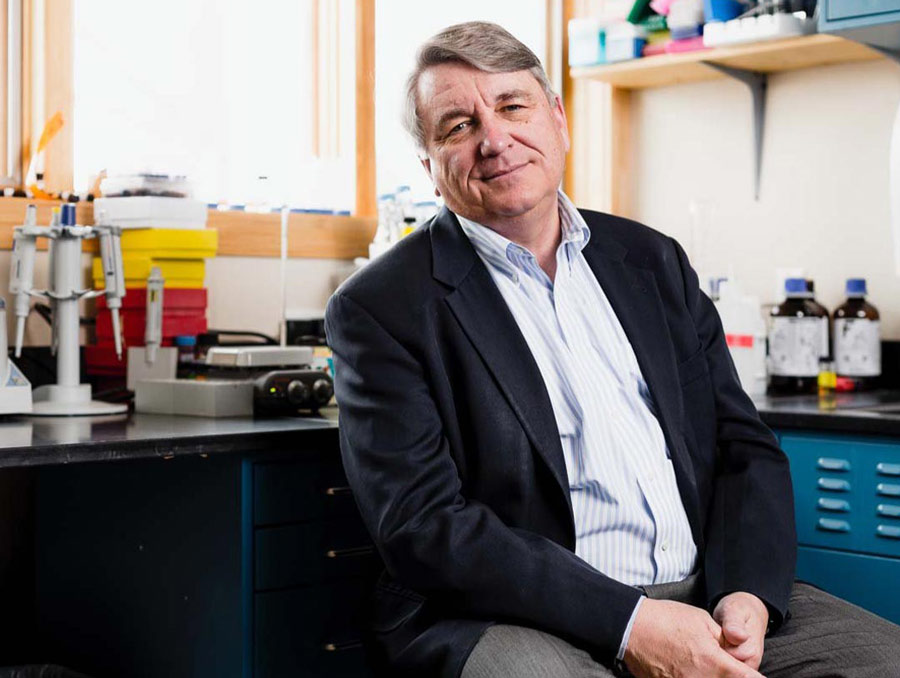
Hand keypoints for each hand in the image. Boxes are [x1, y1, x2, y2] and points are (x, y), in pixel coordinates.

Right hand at [623, 598, 765, 677]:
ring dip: (713, 676)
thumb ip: (725, 640)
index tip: (759, 676)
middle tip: (730, 667)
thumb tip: (736, 650)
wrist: (632, 627)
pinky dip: (693, 677)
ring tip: (701, 662)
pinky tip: (689, 668)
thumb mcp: (703, 621)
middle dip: (732, 675)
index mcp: (716, 664)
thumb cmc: (667, 620)